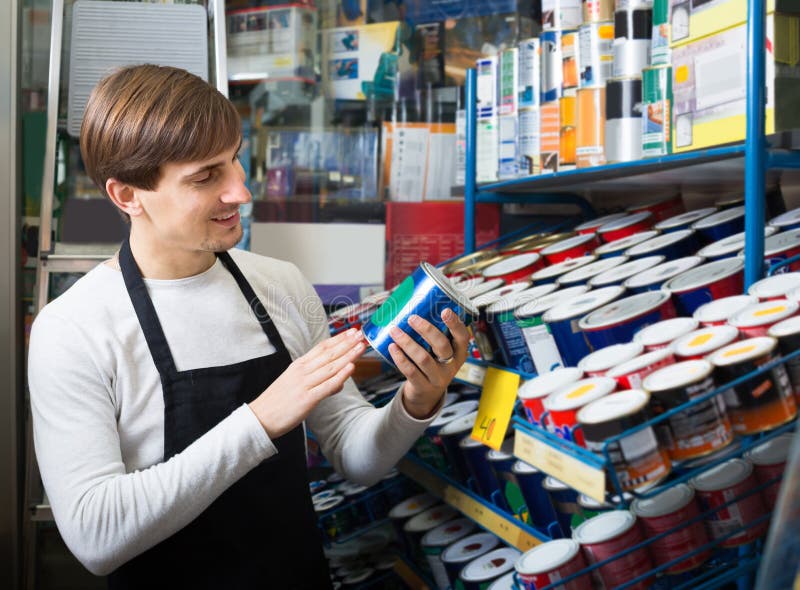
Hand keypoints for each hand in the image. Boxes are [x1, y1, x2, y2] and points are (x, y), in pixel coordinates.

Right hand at [248, 328, 365, 438]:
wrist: (259, 419)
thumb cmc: (277, 403)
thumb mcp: (295, 385)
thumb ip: (317, 381)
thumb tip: (338, 382)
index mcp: (298, 365)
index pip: (321, 348)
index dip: (338, 339)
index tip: (351, 332)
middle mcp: (302, 371)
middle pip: (328, 354)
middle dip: (346, 343)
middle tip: (360, 334)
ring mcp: (304, 384)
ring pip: (330, 367)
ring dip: (348, 355)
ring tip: (360, 347)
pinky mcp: (307, 398)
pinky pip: (327, 385)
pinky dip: (340, 376)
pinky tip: (351, 368)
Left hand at [388, 308, 469, 418]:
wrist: (427, 395)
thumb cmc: (433, 365)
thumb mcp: (441, 352)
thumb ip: (434, 335)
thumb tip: (414, 305)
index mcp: (459, 353)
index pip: (462, 337)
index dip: (455, 324)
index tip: (444, 310)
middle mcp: (451, 365)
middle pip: (442, 345)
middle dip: (426, 330)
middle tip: (412, 318)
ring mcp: (438, 377)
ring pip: (423, 358)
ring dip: (407, 342)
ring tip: (395, 330)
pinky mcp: (423, 386)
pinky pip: (411, 371)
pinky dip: (400, 358)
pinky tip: (393, 347)